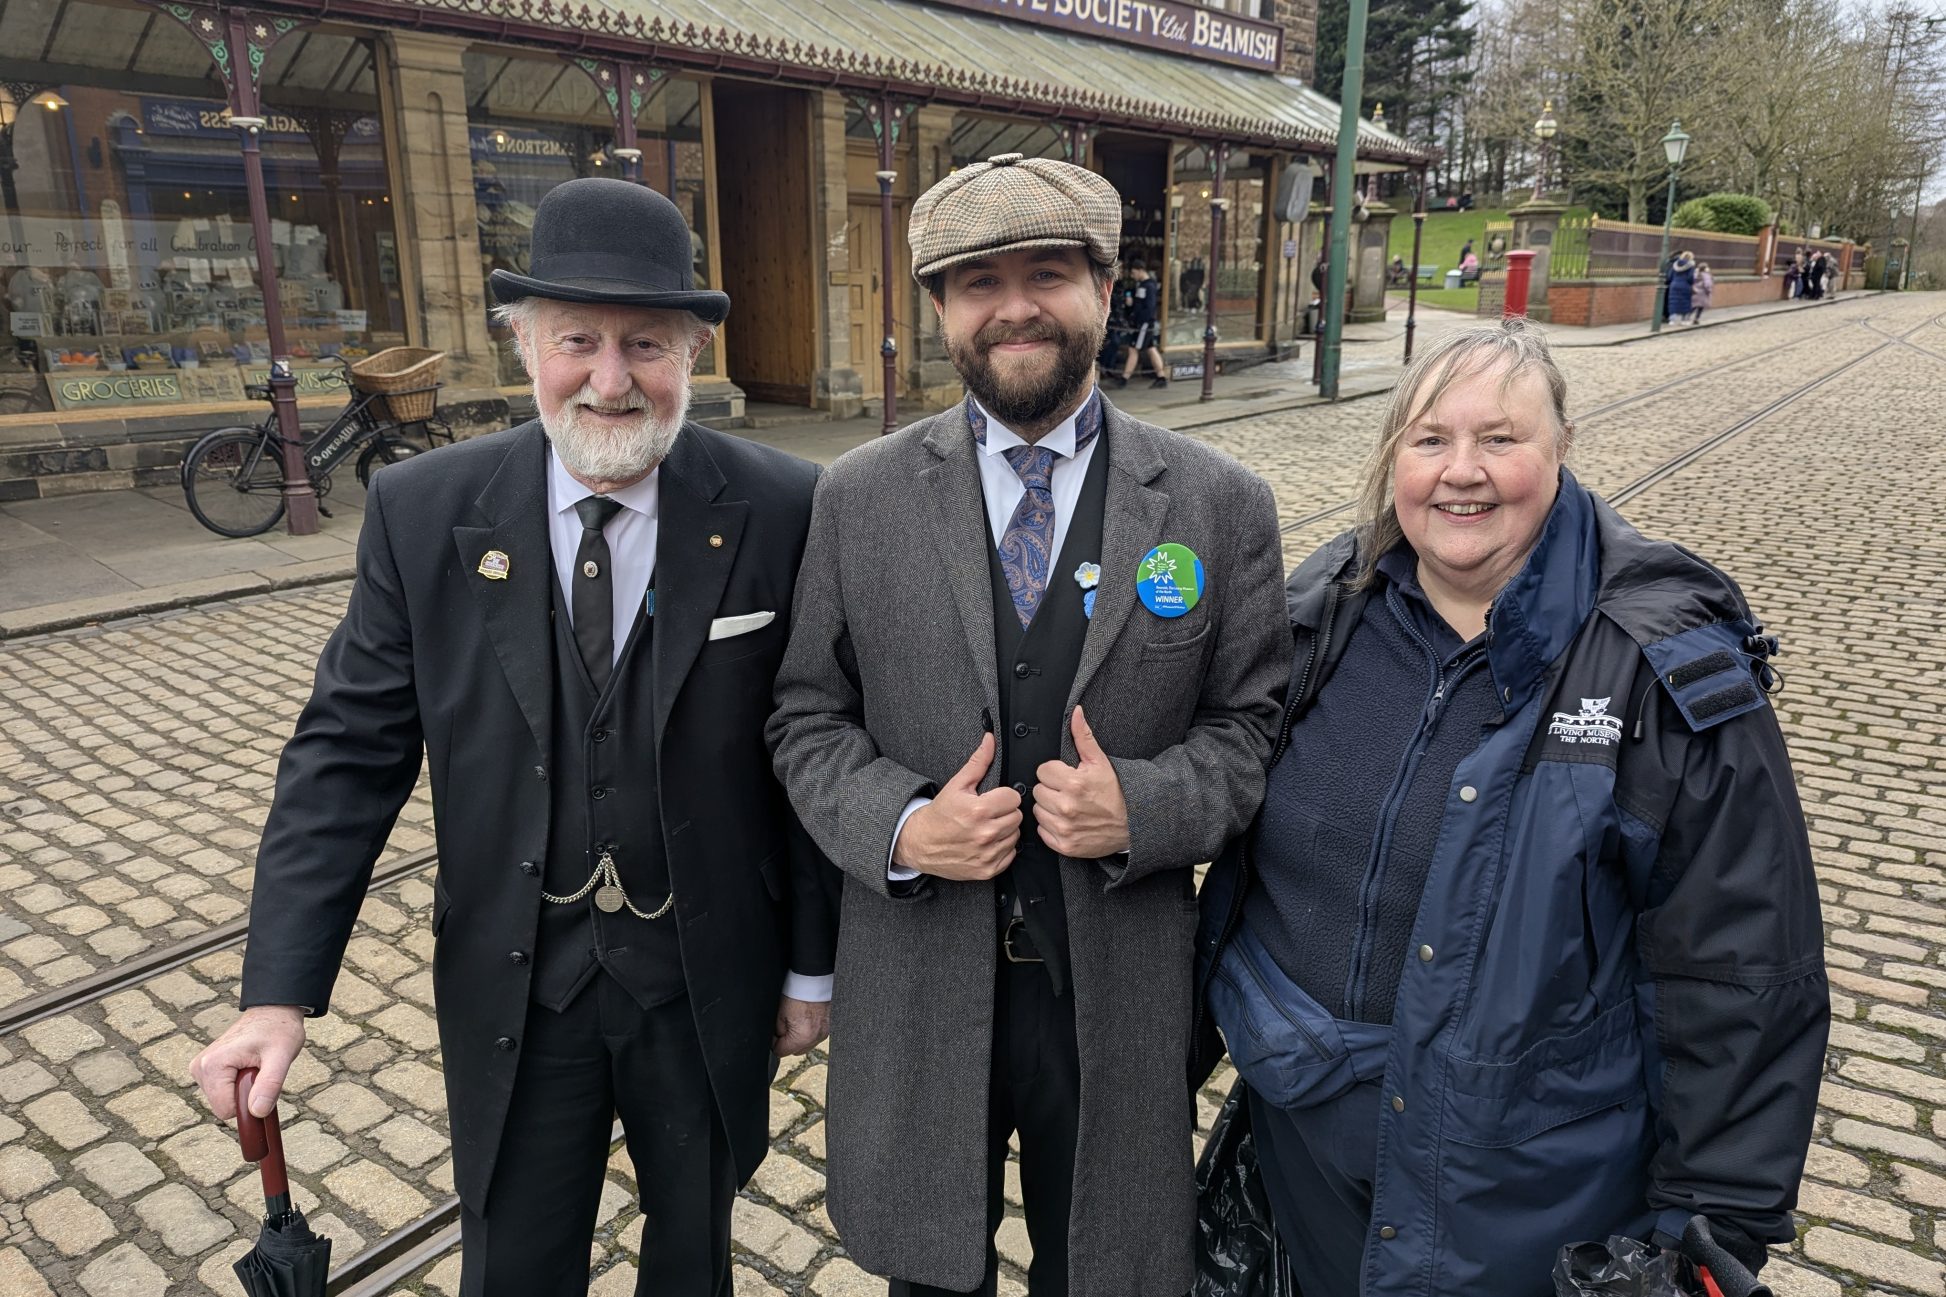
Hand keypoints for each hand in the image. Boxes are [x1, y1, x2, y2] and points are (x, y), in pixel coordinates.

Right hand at [190, 1005, 306, 1120]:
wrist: (272, 1011)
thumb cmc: (278, 1029)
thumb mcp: (281, 1056)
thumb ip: (270, 1085)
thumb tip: (257, 1112)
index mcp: (213, 1065)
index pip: (226, 1110)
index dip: (249, 1105)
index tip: (263, 1085)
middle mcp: (200, 1067)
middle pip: (223, 1106)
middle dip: (245, 1095)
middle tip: (260, 1070)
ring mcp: (200, 1068)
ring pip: (223, 1100)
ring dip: (243, 1089)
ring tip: (255, 1065)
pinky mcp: (205, 1069)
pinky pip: (222, 1092)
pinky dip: (238, 1085)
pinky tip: (248, 1066)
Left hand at [774, 996, 829, 1056]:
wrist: (813, 979)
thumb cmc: (797, 993)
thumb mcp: (780, 1014)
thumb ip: (778, 1031)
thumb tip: (776, 1039)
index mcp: (802, 1037)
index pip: (782, 1052)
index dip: (775, 1043)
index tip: (774, 1034)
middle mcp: (816, 1037)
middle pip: (796, 1051)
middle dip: (788, 1042)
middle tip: (785, 1026)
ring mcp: (824, 1032)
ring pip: (807, 1045)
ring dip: (800, 1038)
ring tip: (796, 1021)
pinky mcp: (829, 1026)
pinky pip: (815, 1036)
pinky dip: (809, 1032)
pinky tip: (806, 1020)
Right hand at [892, 733, 1021, 880]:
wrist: (920, 843)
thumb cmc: (939, 815)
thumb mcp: (957, 785)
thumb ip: (978, 762)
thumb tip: (990, 741)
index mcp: (979, 810)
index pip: (1014, 798)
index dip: (1004, 796)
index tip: (993, 799)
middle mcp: (985, 834)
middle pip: (1017, 817)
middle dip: (1005, 812)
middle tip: (988, 813)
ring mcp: (987, 854)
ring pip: (1016, 835)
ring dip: (1005, 830)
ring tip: (987, 827)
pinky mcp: (988, 870)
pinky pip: (1011, 855)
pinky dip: (1002, 849)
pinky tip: (987, 842)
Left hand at [1034, 705, 1129, 858]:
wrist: (1133, 825)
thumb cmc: (1115, 793)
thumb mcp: (1100, 762)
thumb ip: (1083, 737)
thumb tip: (1075, 712)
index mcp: (1074, 783)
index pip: (1042, 771)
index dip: (1054, 772)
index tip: (1067, 777)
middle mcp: (1067, 807)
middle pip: (1038, 791)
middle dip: (1051, 789)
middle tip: (1068, 792)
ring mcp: (1065, 828)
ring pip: (1038, 811)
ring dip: (1049, 808)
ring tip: (1068, 806)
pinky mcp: (1065, 846)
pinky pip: (1042, 832)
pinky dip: (1051, 827)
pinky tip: (1067, 822)